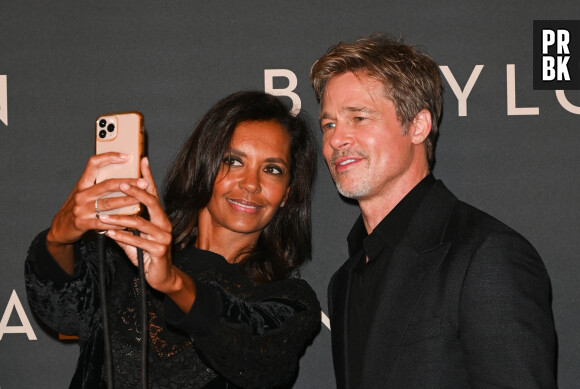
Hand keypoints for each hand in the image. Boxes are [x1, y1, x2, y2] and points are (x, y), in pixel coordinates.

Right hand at [46, 153, 141, 270]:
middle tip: (143, 182)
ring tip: (140, 200)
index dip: (109, 157)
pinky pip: (105, 222)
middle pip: (107, 184)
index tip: (125, 156)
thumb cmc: (77, 208)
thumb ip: (98, 185)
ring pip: (108, 203)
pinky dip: (118, 222)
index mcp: (82, 184)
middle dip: (127, 182)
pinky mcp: (83, 223)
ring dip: (126, 201)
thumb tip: (124, 177)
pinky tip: (129, 222)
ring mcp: (81, 209)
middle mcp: (81, 194)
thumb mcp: (84, 193)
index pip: (93, 164)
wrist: (60, 227)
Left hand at [100, 157, 179, 293]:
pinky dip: (122, 237)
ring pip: (140, 222)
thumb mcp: (136, 237)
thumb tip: (109, 211)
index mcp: (159, 217)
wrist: (161, 277)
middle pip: (151, 202)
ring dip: (120, 218)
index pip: (153, 192)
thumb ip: (125, 225)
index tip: (142, 160)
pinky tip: (110, 235)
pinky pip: (138, 241)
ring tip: (103, 216)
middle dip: (135, 192)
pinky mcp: (159, 250)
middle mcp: (164, 223)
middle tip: (121, 184)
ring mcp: (164, 236)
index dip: (148, 176)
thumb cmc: (148, 254)